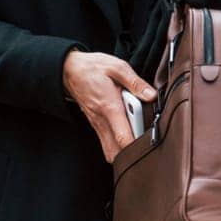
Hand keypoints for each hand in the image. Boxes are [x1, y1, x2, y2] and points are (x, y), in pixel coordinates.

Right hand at [63, 49, 156, 163]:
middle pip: (117, 152)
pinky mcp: (96, 125)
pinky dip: (118, 145)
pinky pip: (107, 144)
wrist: (70, 70)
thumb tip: (151, 95)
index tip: (150, 143)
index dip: (138, 145)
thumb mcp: (117, 67)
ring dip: (125, 149)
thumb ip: (135, 83)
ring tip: (138, 136)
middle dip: (133, 151)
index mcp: (110, 107)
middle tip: (146, 139)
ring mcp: (98, 125)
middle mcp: (102, 120)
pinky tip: (128, 132)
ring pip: (111, 151)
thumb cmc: (93, 68)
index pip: (123, 137)